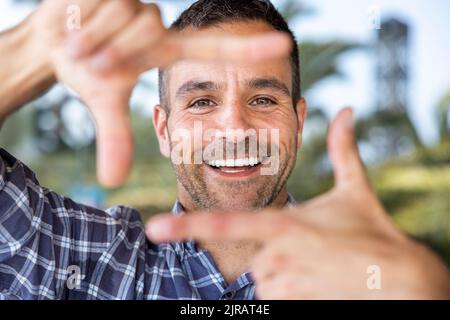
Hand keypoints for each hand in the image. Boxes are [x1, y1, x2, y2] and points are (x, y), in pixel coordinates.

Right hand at [31, 0, 291, 186]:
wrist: (52, 41)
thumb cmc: (86, 69)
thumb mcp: (103, 100)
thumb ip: (116, 136)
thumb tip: (112, 182)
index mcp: (165, 51)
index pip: (212, 51)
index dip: (246, 51)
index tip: (283, 46)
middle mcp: (158, 24)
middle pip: (146, 33)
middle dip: (111, 51)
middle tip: (90, 61)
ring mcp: (139, 1)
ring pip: (125, 16)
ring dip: (92, 37)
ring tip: (80, 44)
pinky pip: (102, 0)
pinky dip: (80, 17)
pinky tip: (75, 18)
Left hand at [145, 108, 449, 298]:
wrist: (403, 279)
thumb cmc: (374, 231)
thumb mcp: (356, 190)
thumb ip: (342, 150)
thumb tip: (347, 110)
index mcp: (283, 223)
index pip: (227, 222)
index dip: (189, 226)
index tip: (153, 230)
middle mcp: (278, 254)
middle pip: (254, 257)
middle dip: (276, 255)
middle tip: (311, 251)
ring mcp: (285, 283)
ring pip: (265, 281)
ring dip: (286, 275)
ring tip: (318, 268)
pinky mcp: (295, 304)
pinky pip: (277, 299)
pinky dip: (293, 292)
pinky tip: (319, 284)